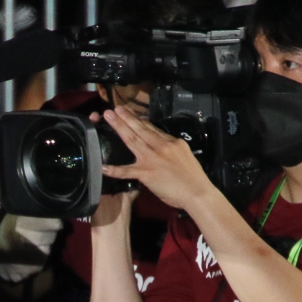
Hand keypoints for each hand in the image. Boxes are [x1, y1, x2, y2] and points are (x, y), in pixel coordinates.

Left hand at [100, 104, 217, 209]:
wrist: (198, 192)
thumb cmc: (193, 178)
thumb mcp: (184, 155)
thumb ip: (171, 149)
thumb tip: (161, 146)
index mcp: (171, 142)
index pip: (152, 128)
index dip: (139, 120)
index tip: (129, 114)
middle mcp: (161, 146)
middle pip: (140, 129)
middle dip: (126, 118)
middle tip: (114, 109)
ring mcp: (152, 158)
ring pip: (133, 140)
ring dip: (120, 128)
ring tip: (109, 118)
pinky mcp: (147, 173)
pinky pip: (127, 171)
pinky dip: (115, 170)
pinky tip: (103, 167)